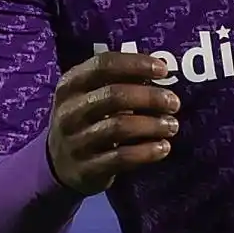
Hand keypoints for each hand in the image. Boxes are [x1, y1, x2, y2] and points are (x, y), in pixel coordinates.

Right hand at [45, 51, 179, 194]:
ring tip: (172, 125)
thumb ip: (119, 82)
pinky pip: (121, 157)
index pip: (103, 65)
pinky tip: (163, 148)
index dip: (136, 64)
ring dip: (152, 125)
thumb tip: (161, 71)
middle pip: (113, 95)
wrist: (59, 164)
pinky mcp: (86, 168)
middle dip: (150, 97)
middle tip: (174, 102)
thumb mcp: (90, 96)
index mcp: (70, 85)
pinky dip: (146, 152)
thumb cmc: (86, 120)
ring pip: (119, 127)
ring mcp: (75, 141)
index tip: (164, 70)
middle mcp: (69, 111)